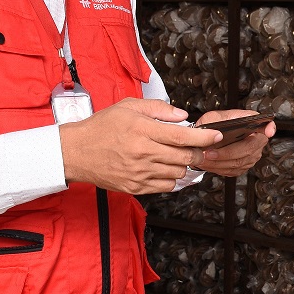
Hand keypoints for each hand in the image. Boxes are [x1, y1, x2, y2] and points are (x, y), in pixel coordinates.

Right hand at [59, 98, 220, 193]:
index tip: (217, 136)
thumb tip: (183, 116)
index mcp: (142, 130)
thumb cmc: (101, 127)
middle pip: (184, 157)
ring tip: (173, 154)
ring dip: (182, 164)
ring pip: (178, 173)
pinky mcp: (135, 187)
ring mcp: (139, 173)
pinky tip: (162, 166)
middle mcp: (142, 153)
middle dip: (197, 152)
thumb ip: (158, 109)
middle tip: (197, 147)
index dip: (204, 138)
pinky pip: (165, 186)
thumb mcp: (128, 107)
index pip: (183, 137)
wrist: (76, 152)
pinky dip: (170, 177)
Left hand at [193, 109, 275, 176]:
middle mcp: (256, 140)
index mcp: (252, 124)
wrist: (210, 137)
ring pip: (239, 162)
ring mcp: (252, 155)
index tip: (268, 131)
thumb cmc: (215, 125)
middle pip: (248, 149)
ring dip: (219, 163)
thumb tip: (216, 133)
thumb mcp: (213, 117)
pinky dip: (218, 168)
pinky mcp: (244, 166)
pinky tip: (208, 164)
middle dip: (226, 153)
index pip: (266, 125)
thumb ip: (215, 120)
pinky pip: (233, 170)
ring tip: (204, 159)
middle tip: (209, 153)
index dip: (269, 128)